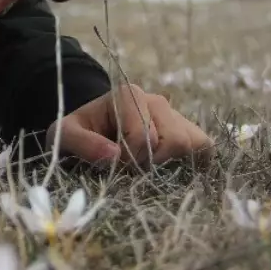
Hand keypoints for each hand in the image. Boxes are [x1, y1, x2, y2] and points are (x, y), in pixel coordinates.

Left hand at [45, 84, 213, 166]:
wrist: (90, 128)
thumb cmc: (79, 131)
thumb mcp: (65, 135)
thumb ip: (83, 143)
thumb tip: (115, 156)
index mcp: (129, 95)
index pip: (144, 135)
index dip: (130, 160)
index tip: (114, 167)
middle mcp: (157, 102)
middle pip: (173, 140)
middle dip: (151, 164)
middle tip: (131, 172)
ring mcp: (176, 116)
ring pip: (192, 144)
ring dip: (171, 165)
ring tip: (147, 170)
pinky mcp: (188, 132)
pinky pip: (205, 147)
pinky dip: (194, 164)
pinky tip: (172, 174)